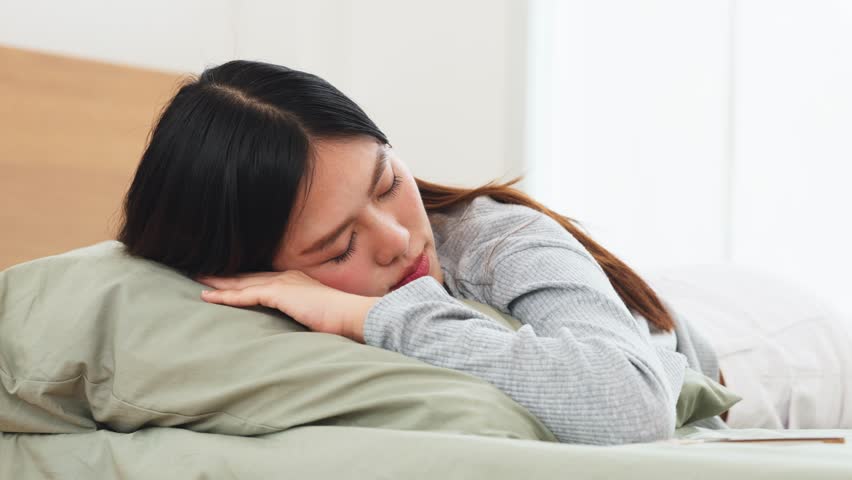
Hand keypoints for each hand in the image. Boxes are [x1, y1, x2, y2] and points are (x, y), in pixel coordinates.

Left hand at [196, 270, 378, 342]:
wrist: (351, 315)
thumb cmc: (341, 320)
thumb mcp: (318, 316)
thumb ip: (304, 316)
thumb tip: (298, 327)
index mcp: (296, 282)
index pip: (263, 280)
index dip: (243, 280)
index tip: (226, 280)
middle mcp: (287, 277)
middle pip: (248, 277)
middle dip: (226, 276)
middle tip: (204, 274)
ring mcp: (283, 283)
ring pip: (243, 283)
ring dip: (220, 283)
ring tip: (200, 282)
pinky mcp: (279, 293)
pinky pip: (246, 294)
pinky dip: (227, 296)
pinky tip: (210, 297)